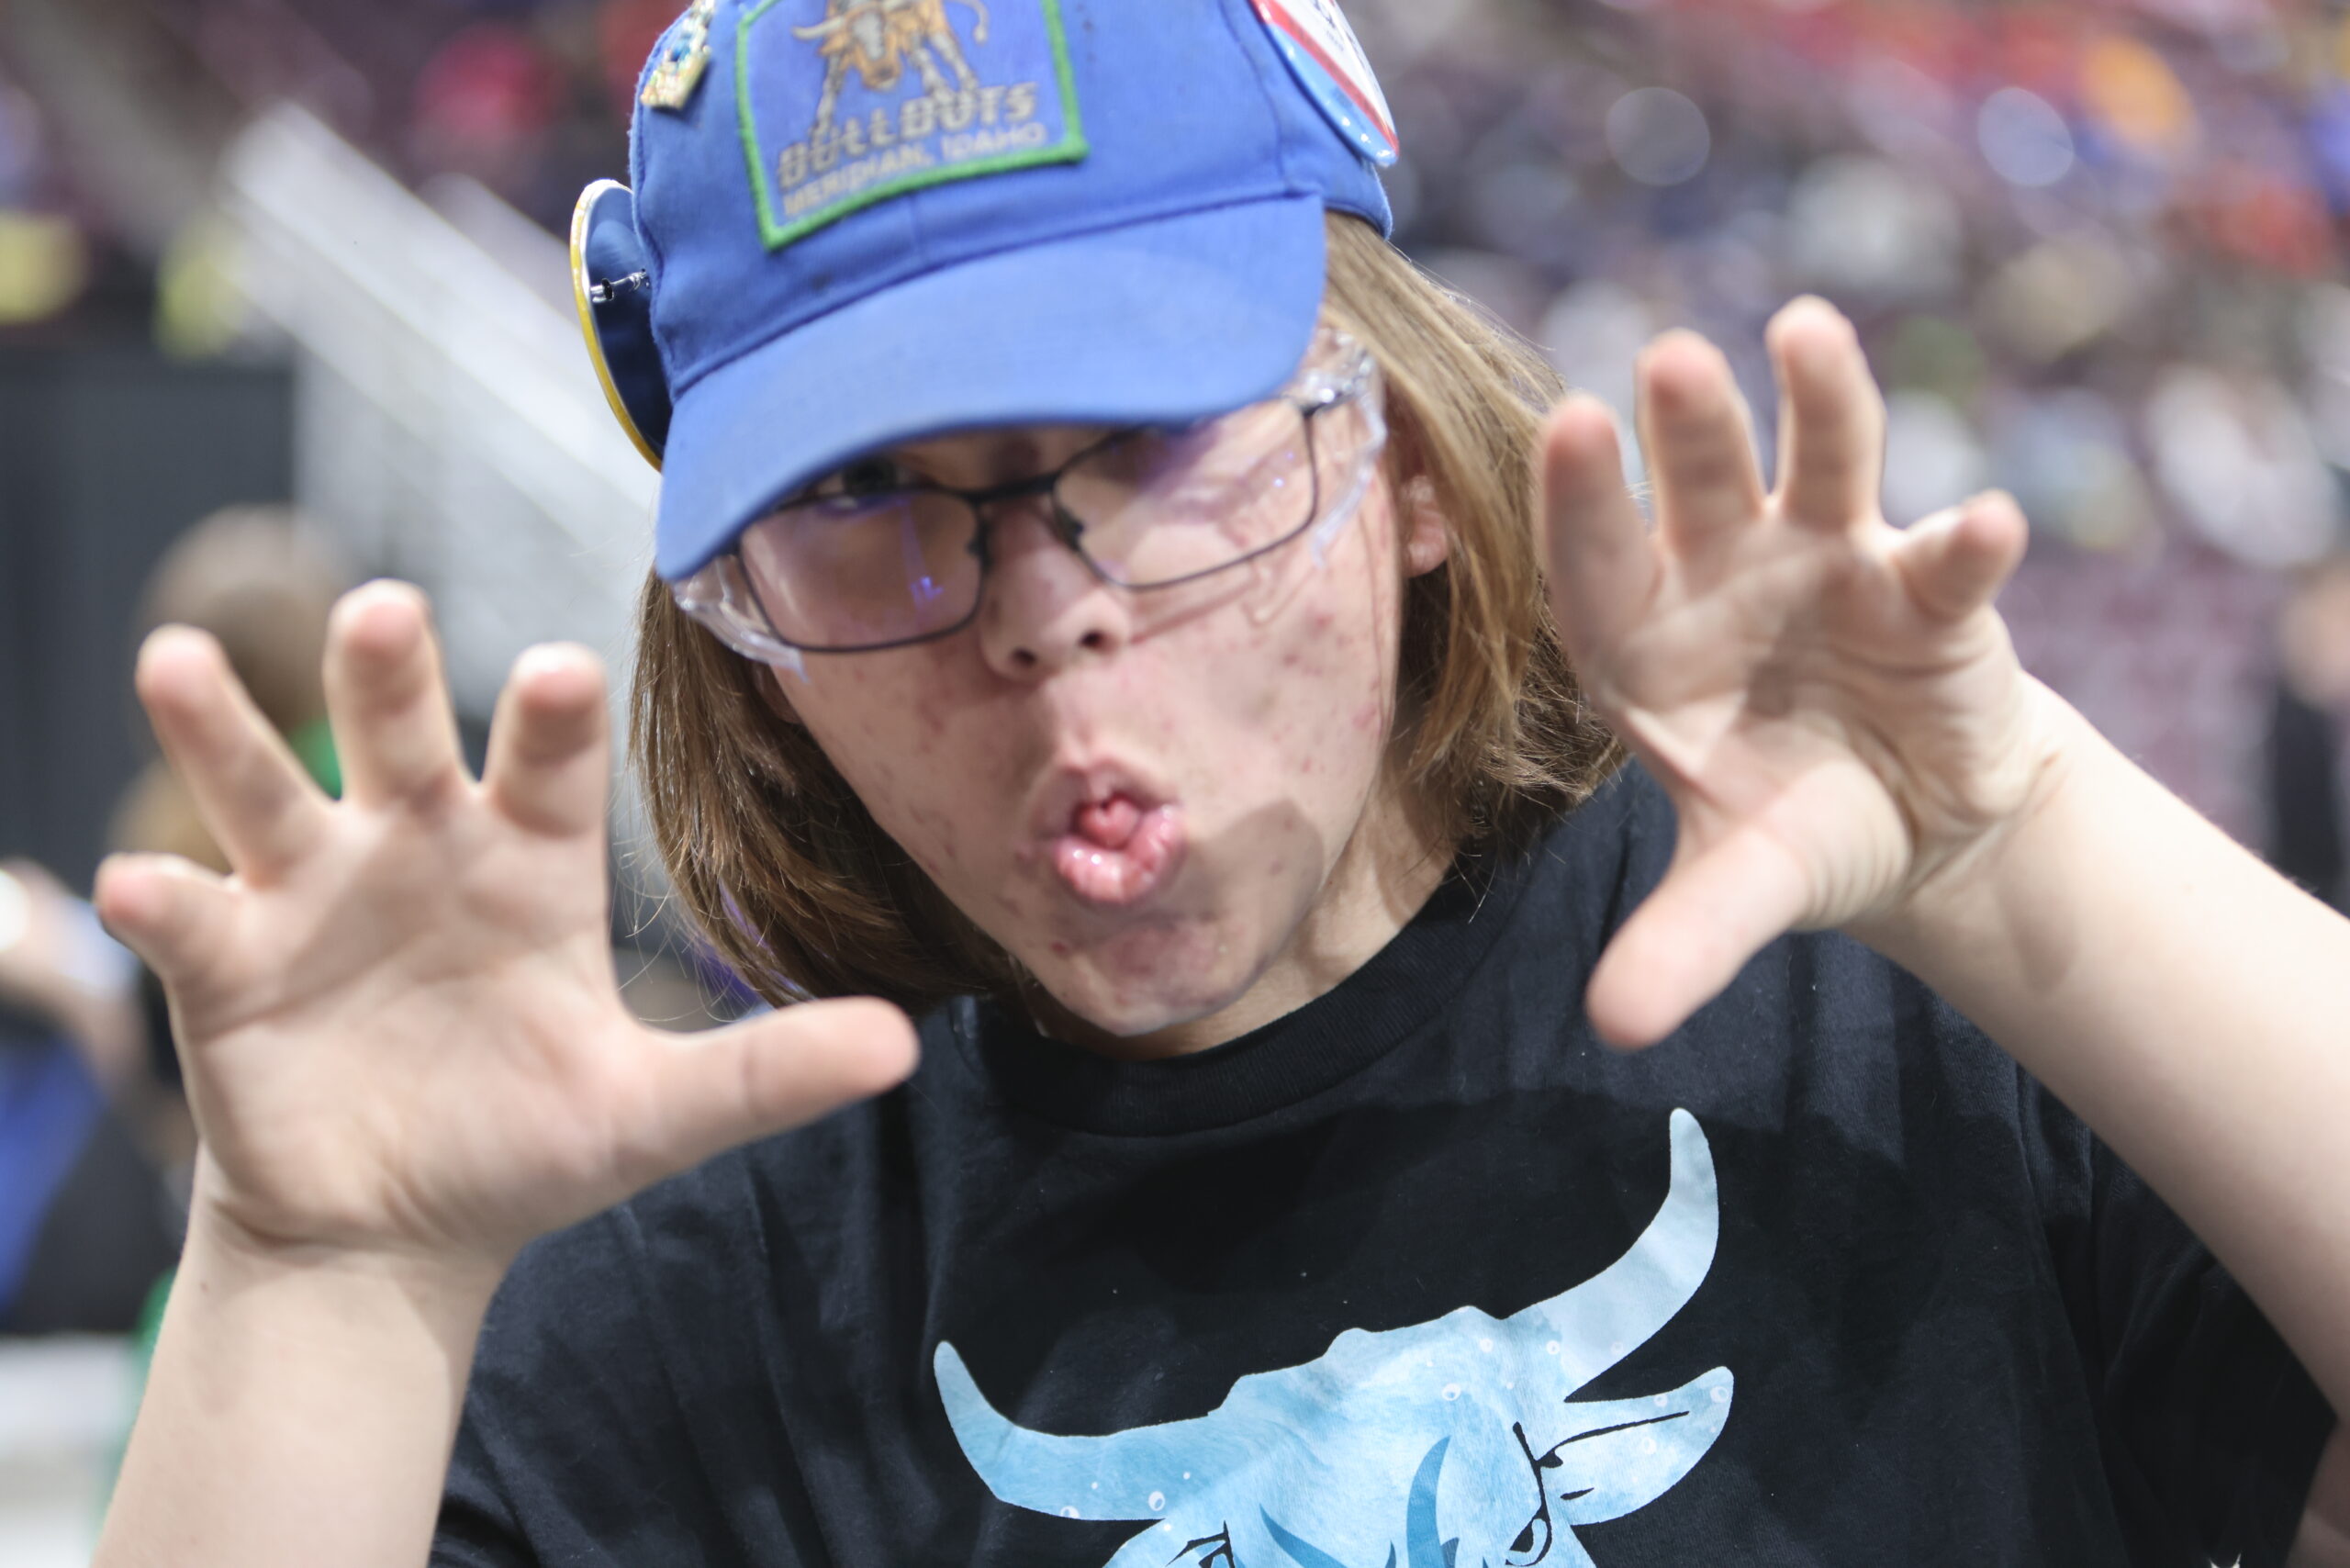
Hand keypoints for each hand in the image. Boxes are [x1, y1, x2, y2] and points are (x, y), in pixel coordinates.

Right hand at [96, 584, 915, 1274]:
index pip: (550, 768)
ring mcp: (316, 895)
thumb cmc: (530, 1145)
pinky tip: (138, 886)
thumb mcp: (653, 1115)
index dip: (552, 721)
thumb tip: (906, 1045)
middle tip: (382, 609)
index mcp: (533, 864)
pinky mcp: (228, 963)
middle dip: (390, 674)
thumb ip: (766, 1073)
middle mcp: (423, 849)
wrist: (400, 1230)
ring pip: (266, 789)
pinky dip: (162, 900)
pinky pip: (191, 916)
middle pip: (401, 736)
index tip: (564, 669)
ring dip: (222, 730)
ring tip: (177, 666)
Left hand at [1541, 298, 2070, 1048]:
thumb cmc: (1795, 828)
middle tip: (1667, 360)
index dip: (1581, 503)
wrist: (1917, 825)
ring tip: (1805, 334)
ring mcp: (1827, 563)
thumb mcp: (1738, 890)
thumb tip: (1612, 1028)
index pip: (1596, 564)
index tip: (1569, 426)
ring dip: (1817, 404)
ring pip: (1819, 467)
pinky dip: (1966, 541)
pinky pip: (1945, 553)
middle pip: (1699, 486)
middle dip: (1688, 428)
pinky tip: (1984, 525)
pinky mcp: (1927, 584)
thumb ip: (1681, 942)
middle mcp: (1724, 576)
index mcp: (1643, 642)